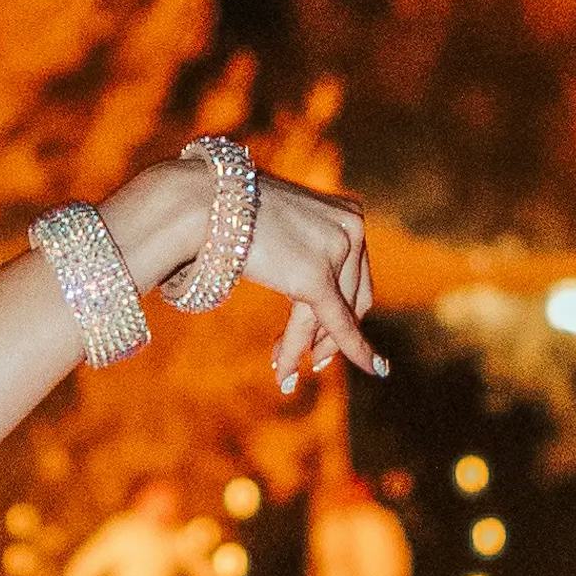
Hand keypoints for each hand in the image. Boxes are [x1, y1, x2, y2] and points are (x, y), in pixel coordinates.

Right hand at [230, 167, 389, 395]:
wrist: (202, 200)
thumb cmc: (228, 211)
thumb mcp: (282, 227)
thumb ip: (305, 250)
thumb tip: (311, 291)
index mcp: (348, 212)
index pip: (356, 273)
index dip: (348, 310)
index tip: (330, 335)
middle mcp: (352, 227)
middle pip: (353, 296)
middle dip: (330, 334)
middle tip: (315, 362)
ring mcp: (337, 249)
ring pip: (336, 315)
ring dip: (310, 347)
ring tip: (285, 375)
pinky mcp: (316, 276)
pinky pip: (336, 323)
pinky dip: (354, 350)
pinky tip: (373, 369)